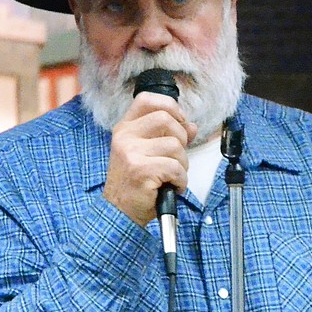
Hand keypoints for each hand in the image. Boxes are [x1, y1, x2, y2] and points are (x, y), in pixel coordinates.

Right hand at [103, 92, 196, 225]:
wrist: (120, 211)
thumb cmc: (135, 183)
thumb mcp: (148, 154)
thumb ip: (169, 137)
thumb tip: (192, 126)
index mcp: (125, 128)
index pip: (147, 99)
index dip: (170, 106)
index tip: (180, 122)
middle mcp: (125, 136)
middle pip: (166, 119)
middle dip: (181, 139)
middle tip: (176, 157)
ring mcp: (131, 152)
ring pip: (175, 146)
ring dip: (182, 164)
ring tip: (172, 176)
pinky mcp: (140, 170)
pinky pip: (175, 167)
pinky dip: (181, 180)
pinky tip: (172, 186)